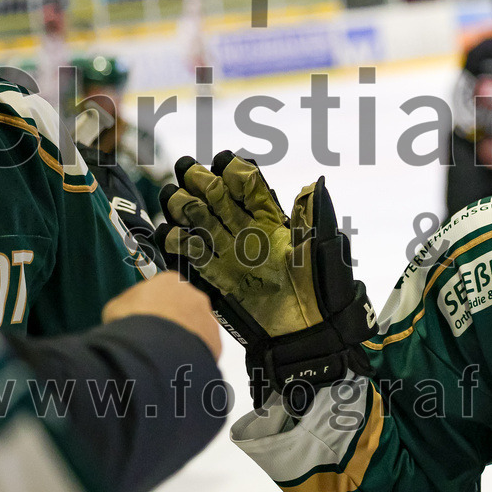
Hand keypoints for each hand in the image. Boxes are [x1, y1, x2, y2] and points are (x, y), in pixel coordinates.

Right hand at [102, 271, 221, 359]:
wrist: (155, 347)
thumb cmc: (133, 322)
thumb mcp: (114, 308)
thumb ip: (126, 306)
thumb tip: (126, 313)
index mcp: (170, 281)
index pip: (162, 290)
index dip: (150, 306)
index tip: (142, 319)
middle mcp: (194, 295)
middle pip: (181, 307)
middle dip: (169, 320)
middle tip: (153, 338)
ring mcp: (207, 318)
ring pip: (194, 327)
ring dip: (182, 337)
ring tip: (163, 354)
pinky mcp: (215, 340)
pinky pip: (202, 347)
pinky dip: (191, 354)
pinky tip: (176, 362)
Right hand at [152, 151, 377, 411]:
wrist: (308, 330)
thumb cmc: (321, 286)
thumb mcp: (320, 246)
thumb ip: (313, 214)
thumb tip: (314, 184)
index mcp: (272, 219)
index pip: (249, 186)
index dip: (235, 171)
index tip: (224, 161)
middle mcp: (247, 232)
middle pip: (218, 198)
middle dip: (202, 182)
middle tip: (189, 171)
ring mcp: (230, 253)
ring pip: (200, 221)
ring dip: (185, 207)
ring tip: (175, 197)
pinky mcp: (217, 277)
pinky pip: (192, 256)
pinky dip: (177, 243)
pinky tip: (170, 233)